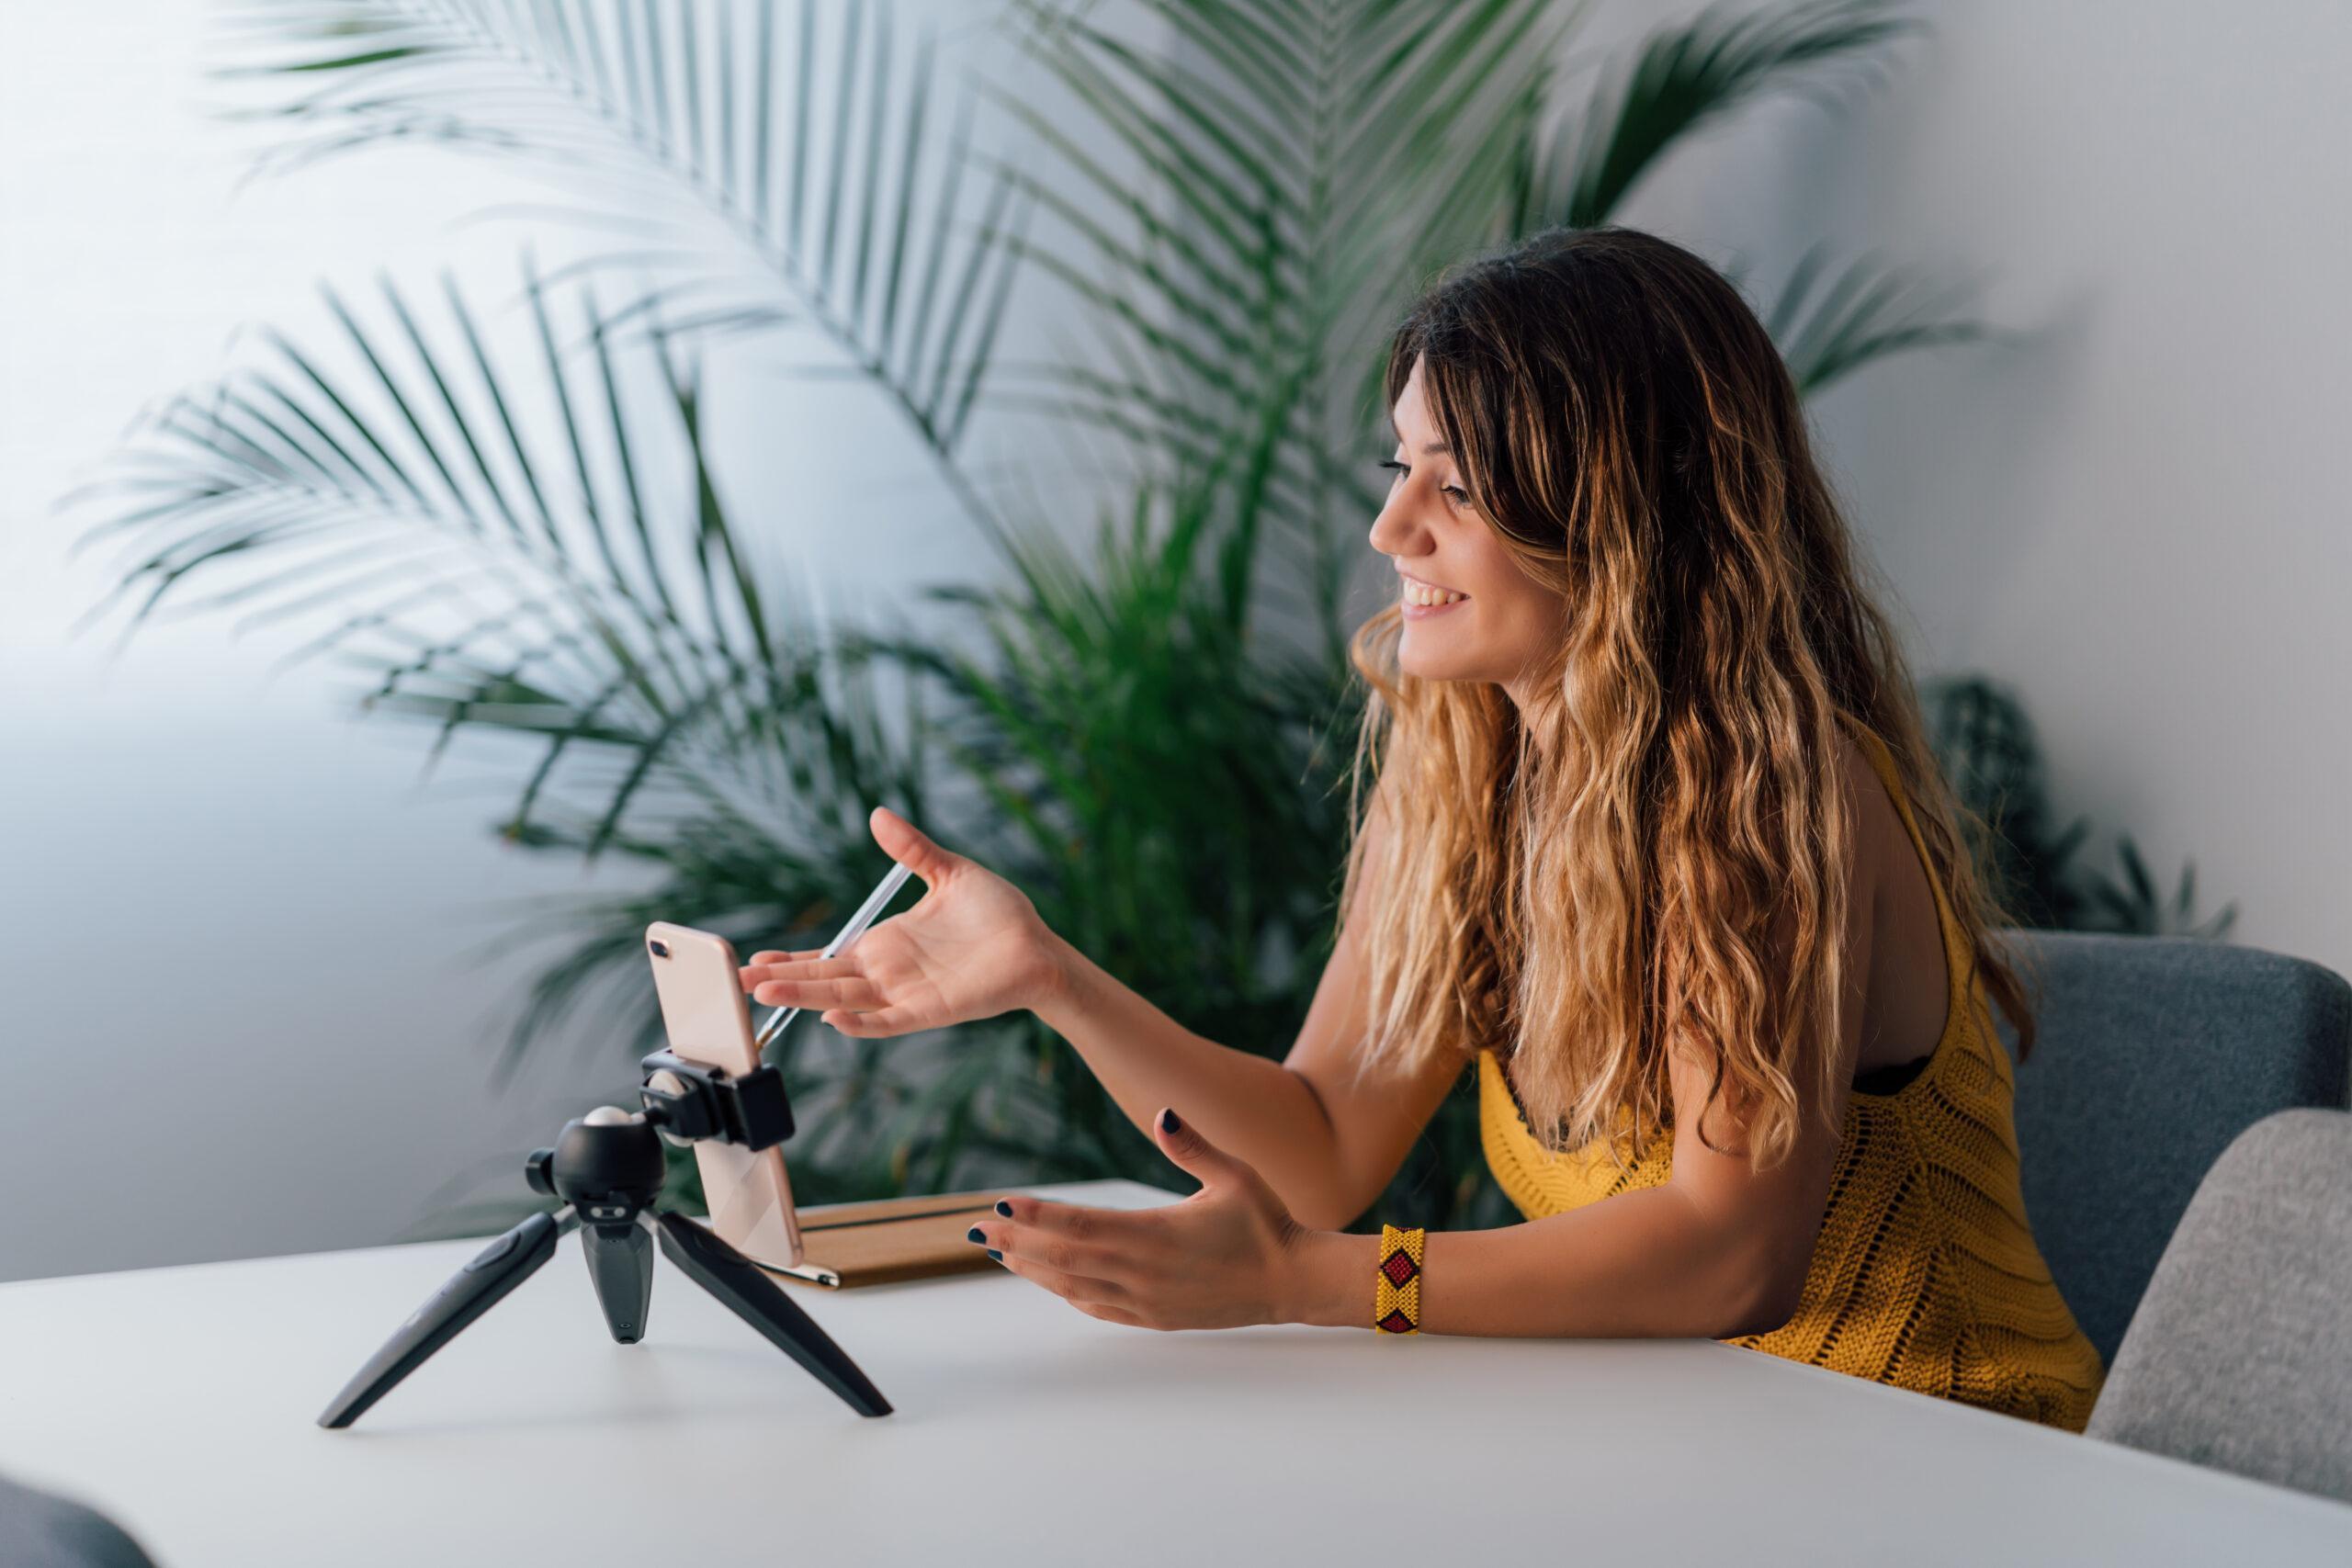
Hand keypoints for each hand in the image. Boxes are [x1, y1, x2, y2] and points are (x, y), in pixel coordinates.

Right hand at [739, 806, 1062, 1035]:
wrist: (1039, 945)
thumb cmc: (999, 914)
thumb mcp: (949, 872)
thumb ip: (912, 849)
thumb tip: (879, 814)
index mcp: (886, 943)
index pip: (827, 955)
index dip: (791, 959)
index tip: (754, 960)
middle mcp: (889, 972)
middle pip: (824, 979)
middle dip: (783, 981)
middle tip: (739, 983)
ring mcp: (906, 993)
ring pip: (845, 998)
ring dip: (808, 997)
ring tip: (767, 995)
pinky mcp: (930, 1010)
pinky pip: (889, 1021)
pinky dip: (862, 1022)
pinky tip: (834, 1017)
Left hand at [967, 1108, 1317, 1329]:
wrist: (1294, 1282)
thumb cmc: (1266, 1224)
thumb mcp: (1234, 1175)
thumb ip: (1193, 1146)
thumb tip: (1163, 1112)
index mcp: (1156, 1235)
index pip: (1078, 1225)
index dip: (1034, 1215)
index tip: (1000, 1203)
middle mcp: (1143, 1273)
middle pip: (1061, 1258)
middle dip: (1015, 1241)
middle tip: (975, 1227)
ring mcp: (1146, 1301)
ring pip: (1072, 1287)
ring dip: (1031, 1269)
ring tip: (997, 1251)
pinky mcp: (1154, 1318)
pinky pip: (1097, 1308)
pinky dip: (1065, 1293)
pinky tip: (1047, 1281)